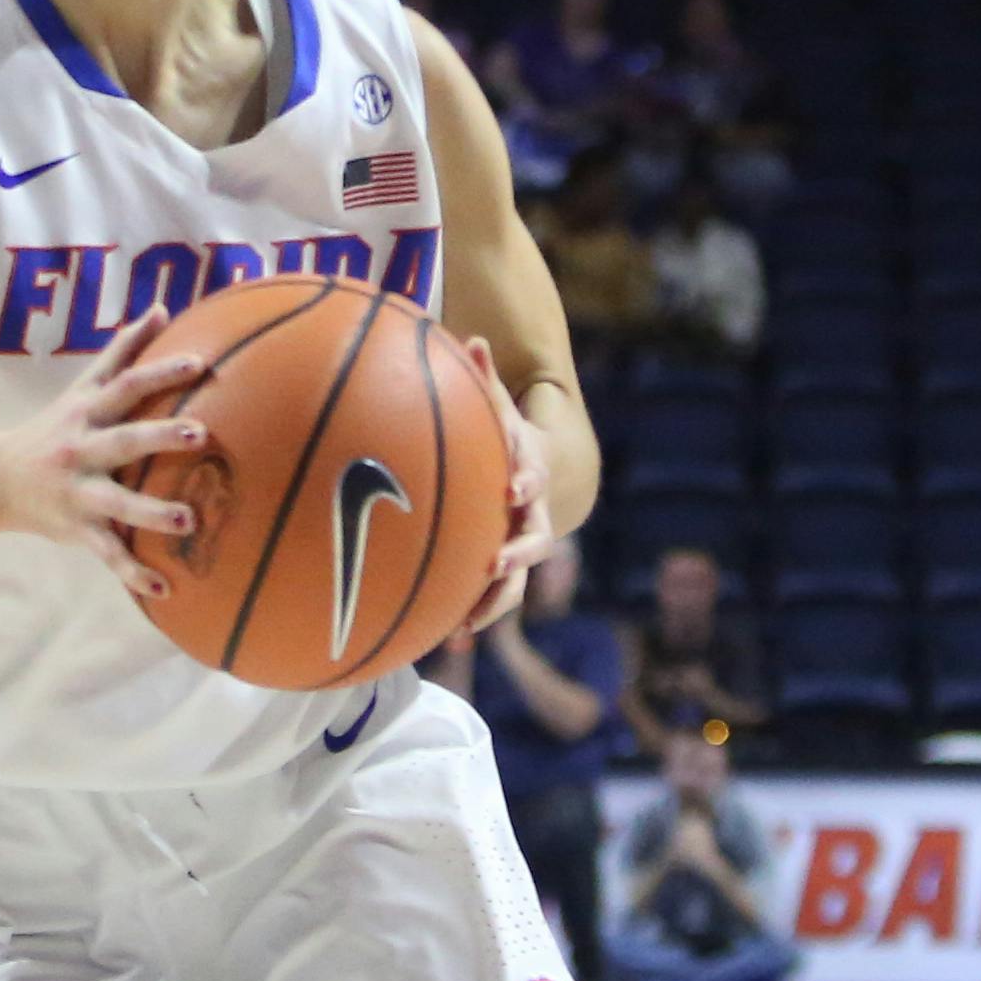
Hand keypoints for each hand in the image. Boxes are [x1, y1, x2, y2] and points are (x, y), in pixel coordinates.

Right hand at [0, 316, 209, 599]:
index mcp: (88, 412)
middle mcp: (82, 449)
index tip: (200, 364)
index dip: (161, 372)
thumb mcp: (82, 386)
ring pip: (116, 503)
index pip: (128, 385)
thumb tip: (163, 308)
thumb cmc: (54, 427)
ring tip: (188, 521)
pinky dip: (133, 573)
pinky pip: (107, 553)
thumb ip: (123, 349)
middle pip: (124, 439)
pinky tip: (164, 589)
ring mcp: (78, 492)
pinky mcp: (76, 529)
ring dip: (151, 513)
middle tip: (202, 435)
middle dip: (160, 437)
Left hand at [459, 334, 551, 634]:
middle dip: (518, 553)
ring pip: (515, 582)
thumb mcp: (496, 407)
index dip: (527, 482)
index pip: (533, 476)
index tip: (513, 489)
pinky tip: (444, 643)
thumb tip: (472, 338)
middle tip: (498, 562)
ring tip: (469, 622)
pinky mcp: (500, 572)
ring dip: (495, 601)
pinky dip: (470, 617)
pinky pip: (488, 598)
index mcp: (528, 475)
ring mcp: (519, 548)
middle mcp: (531, 517)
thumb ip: (484, 380)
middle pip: (535, 539)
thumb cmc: (502, 437)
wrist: (531, 476)